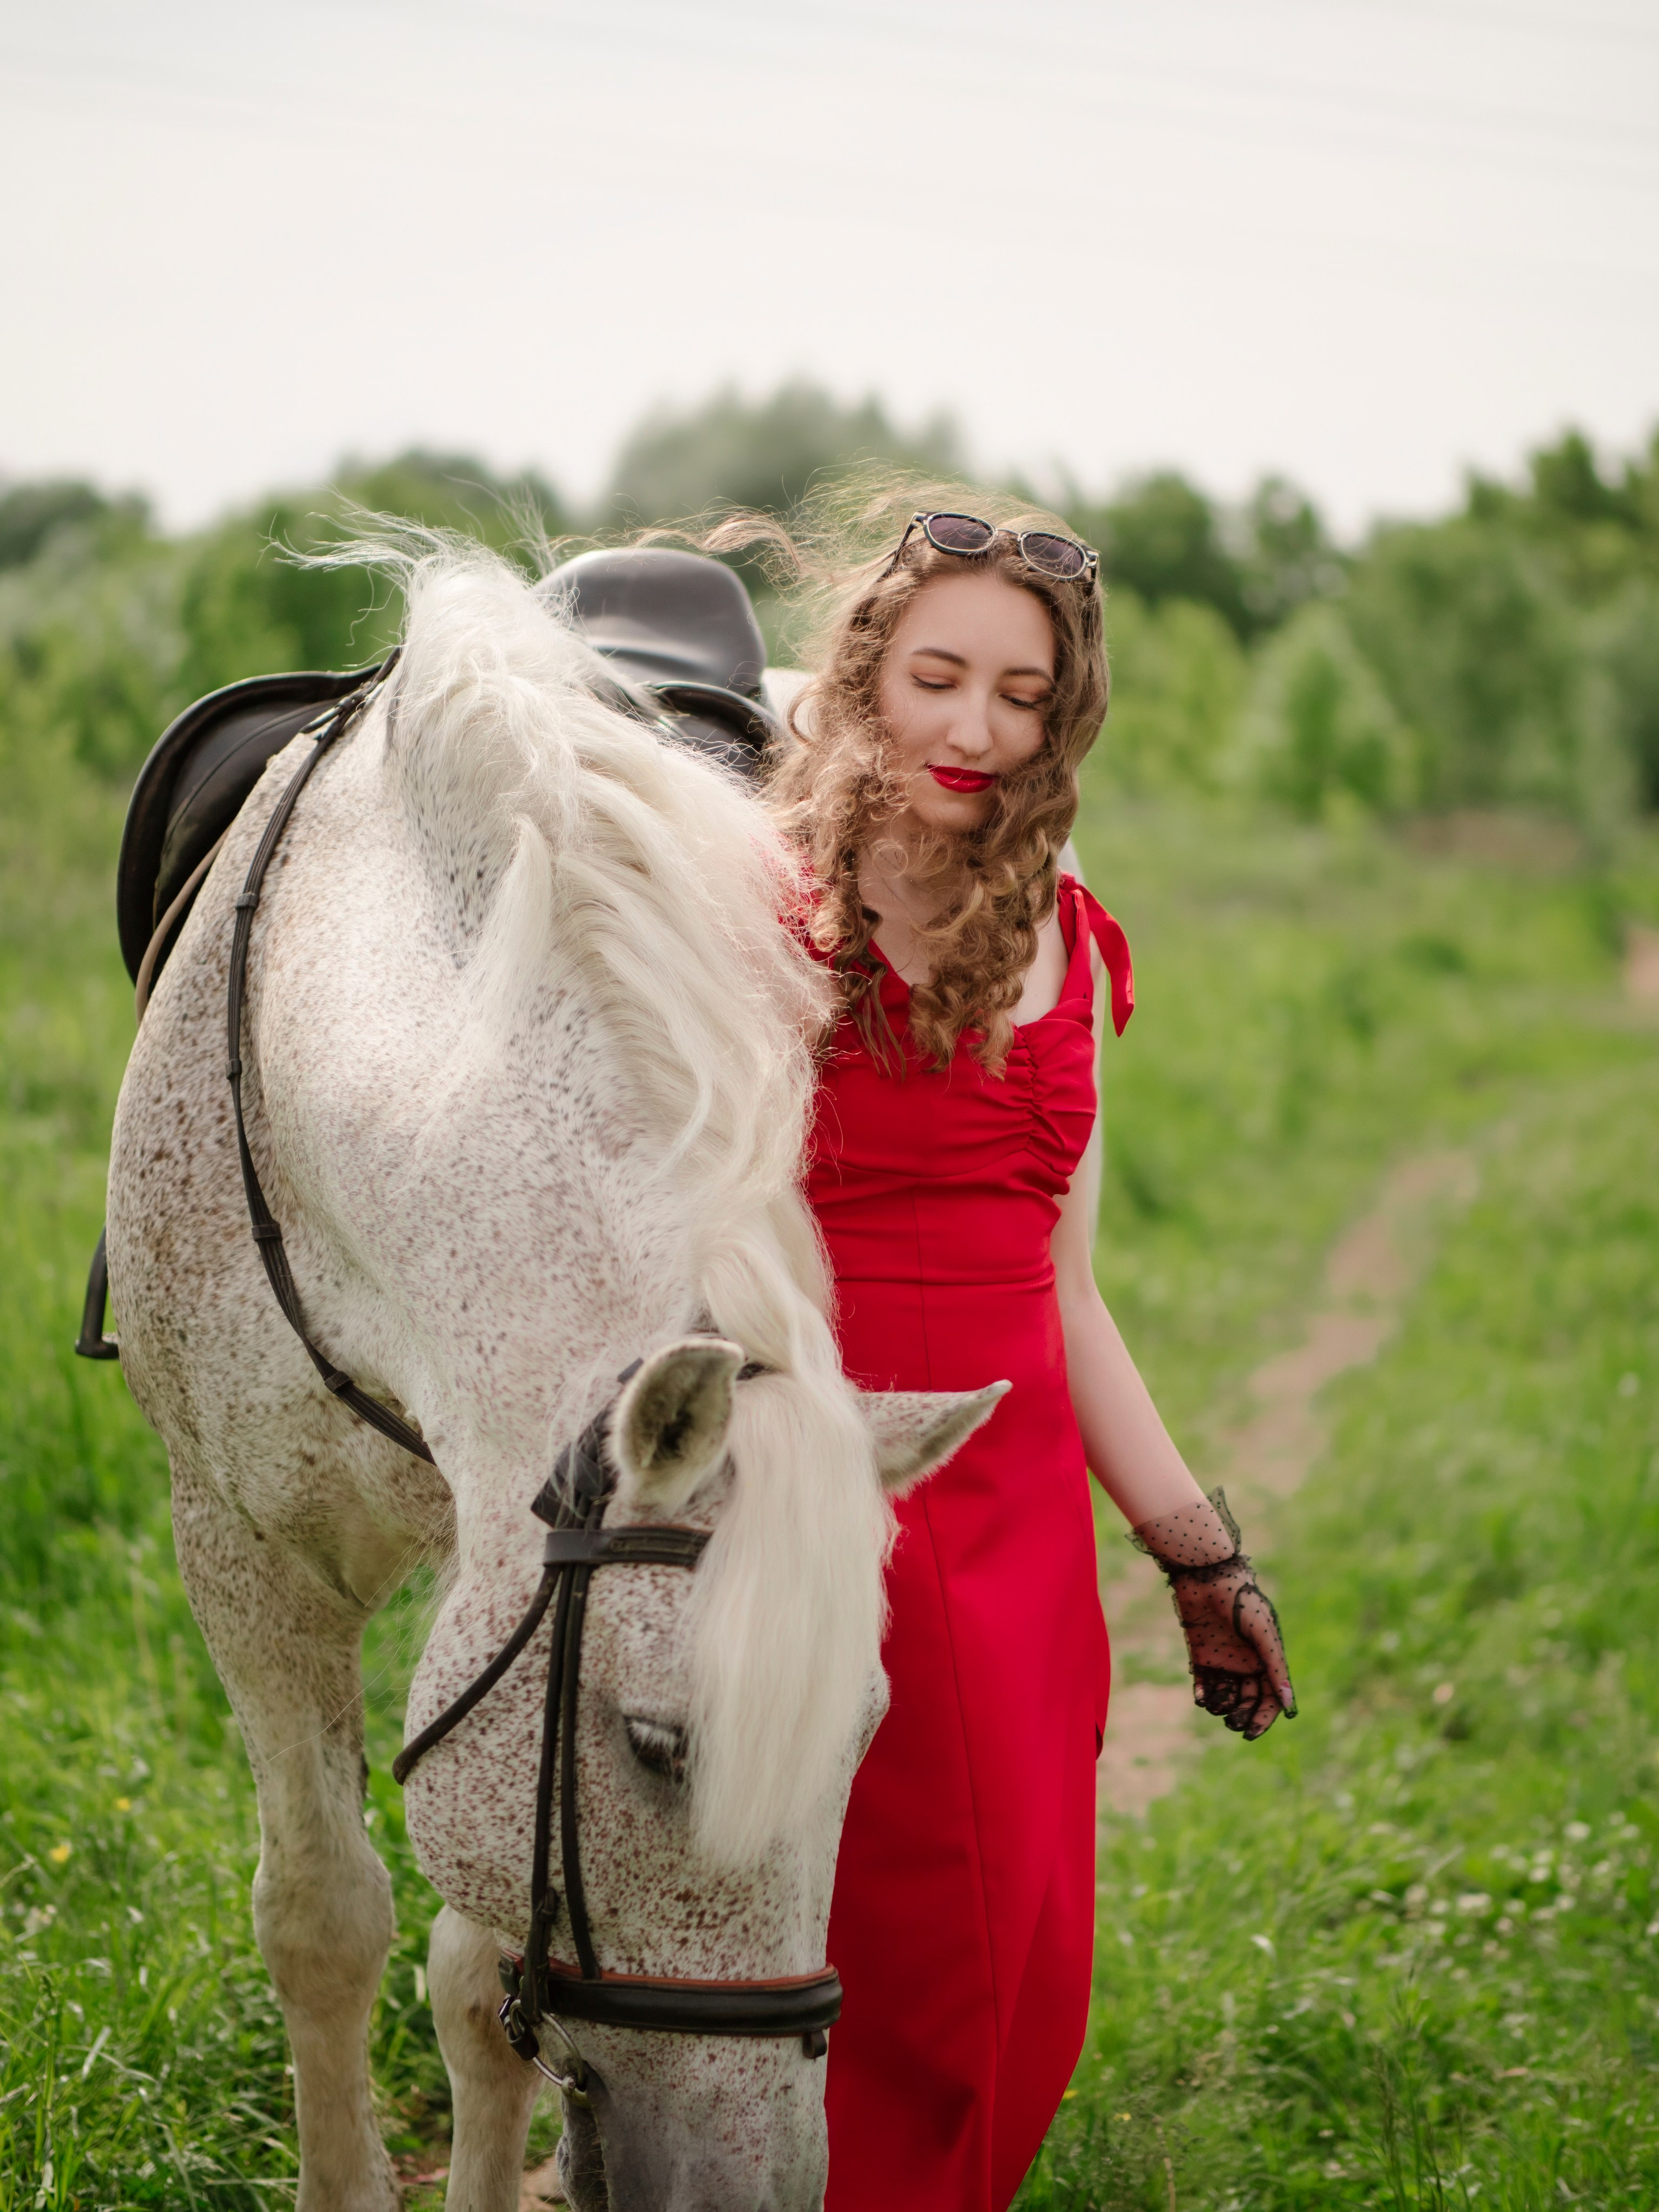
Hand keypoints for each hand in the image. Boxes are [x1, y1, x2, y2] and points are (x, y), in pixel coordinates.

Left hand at [1131, 1489, 1295, 1739]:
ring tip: (1216, 1704)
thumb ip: (1275, 1667)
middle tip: (1232, 1723)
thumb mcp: (1262, 1634)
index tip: (1249, 1733)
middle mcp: (1246, 1663)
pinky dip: (1203, 1695)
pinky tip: (1202, 1696)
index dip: (1262, 1718)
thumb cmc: (1241, 1602)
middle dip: (1242, 1716)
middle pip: (1248, 1701)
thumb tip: (1289, 1707)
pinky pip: (1204, 1684)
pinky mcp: (1201, 1656)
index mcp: (1266, 1660)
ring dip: (1222, 1707)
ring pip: (1226, 1696)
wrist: (1206, 1576)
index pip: (1269, 1698)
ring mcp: (1223, 1661)